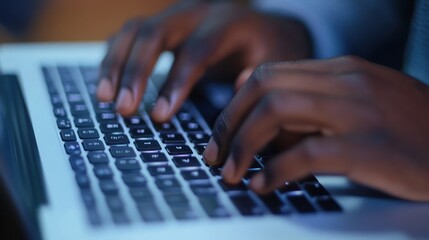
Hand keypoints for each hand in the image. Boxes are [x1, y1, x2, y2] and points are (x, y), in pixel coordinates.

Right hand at [96, 0, 310, 119]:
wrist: (262, 28)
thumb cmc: (269, 51)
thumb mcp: (277, 63)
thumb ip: (260, 76)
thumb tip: (236, 87)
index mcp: (229, 23)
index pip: (196, 51)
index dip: (176, 83)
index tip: (160, 116)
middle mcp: (197, 13)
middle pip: (156, 34)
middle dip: (136, 72)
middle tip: (124, 109)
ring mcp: (176, 15)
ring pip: (136, 31)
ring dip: (116, 64)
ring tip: (105, 98)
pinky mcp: (164, 24)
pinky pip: (130, 35)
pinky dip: (114, 57)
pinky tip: (107, 83)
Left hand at [203, 56, 428, 200]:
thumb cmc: (408, 131)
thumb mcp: (360, 104)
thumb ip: (313, 101)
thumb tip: (261, 113)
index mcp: (340, 71)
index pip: (268, 74)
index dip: (235, 103)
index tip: (221, 132)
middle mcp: (346, 82)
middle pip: (264, 88)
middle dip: (229, 122)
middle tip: (215, 154)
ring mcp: (360, 111)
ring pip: (277, 112)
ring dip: (244, 145)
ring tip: (231, 173)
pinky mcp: (371, 146)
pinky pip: (307, 152)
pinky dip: (276, 170)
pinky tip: (264, 185)